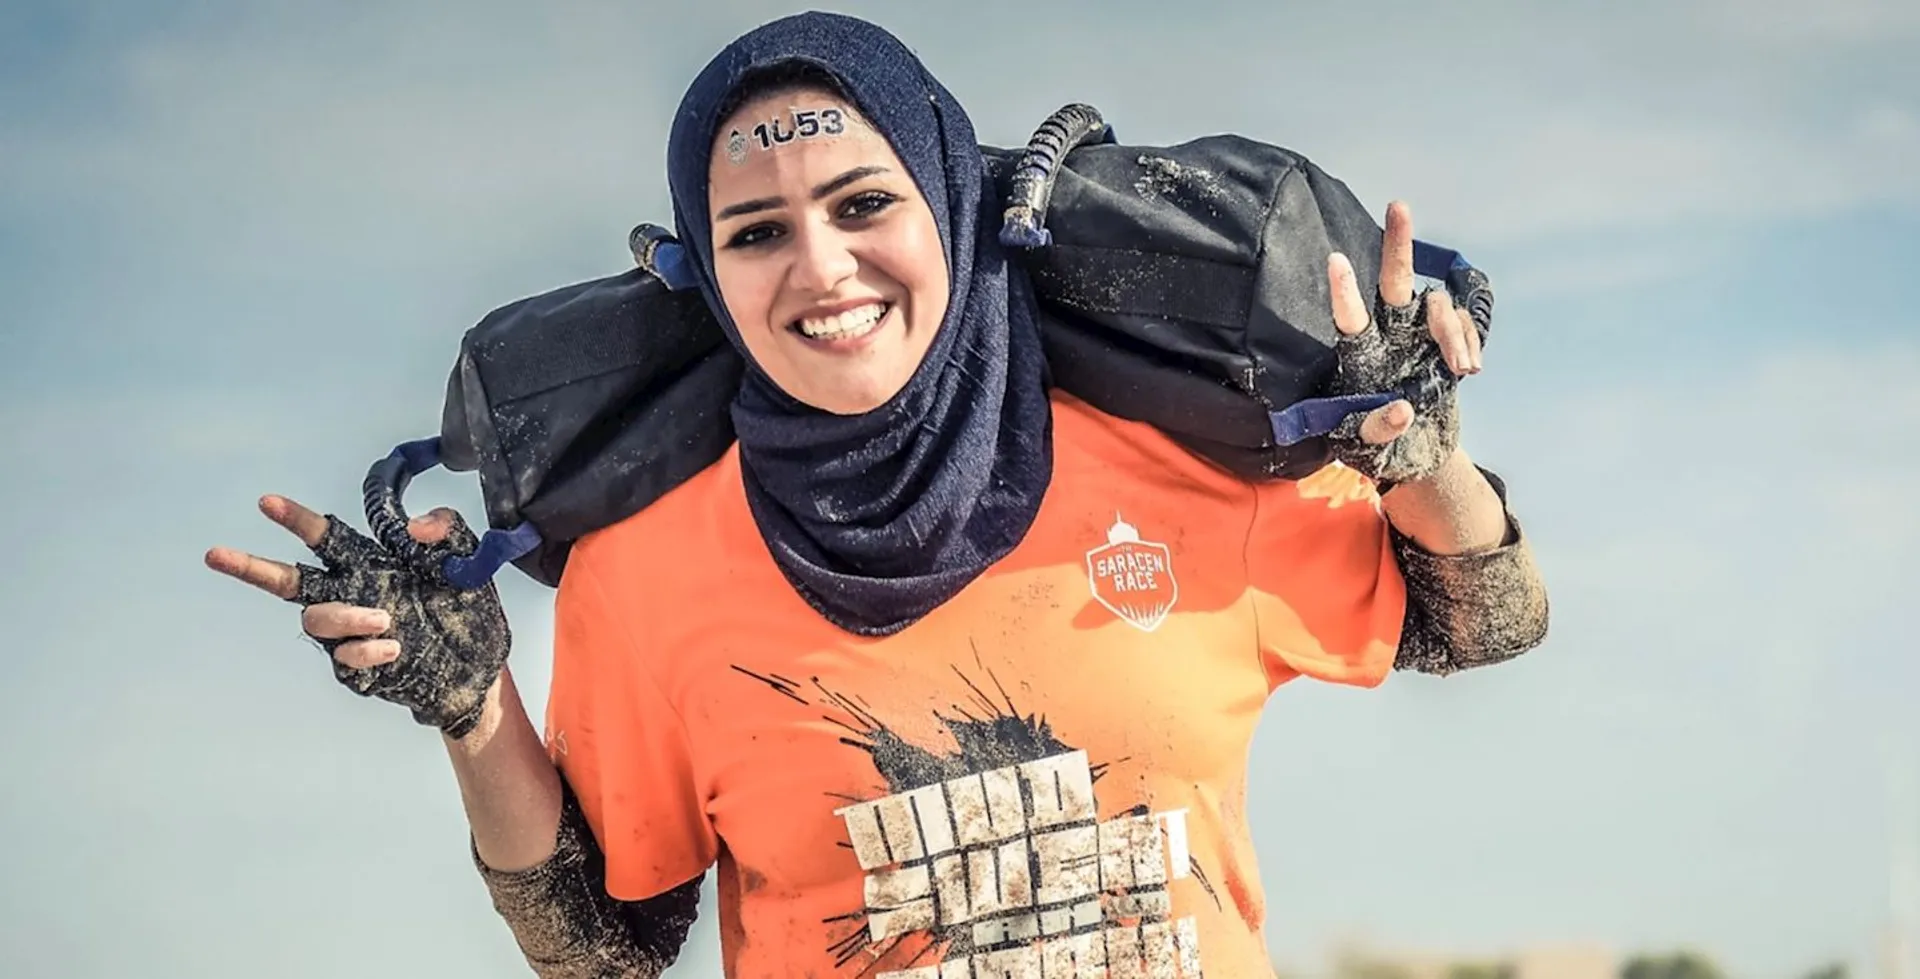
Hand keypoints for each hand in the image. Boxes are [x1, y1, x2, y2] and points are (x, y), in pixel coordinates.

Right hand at [205, 495, 511, 739]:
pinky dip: (364, 650)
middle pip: (288, 580)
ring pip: (316, 619)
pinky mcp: (359, 669)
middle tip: (215, 554)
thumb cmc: (467, 608)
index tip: (266, 502)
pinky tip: (395, 647)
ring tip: (386, 619)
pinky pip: (343, 658)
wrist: (480, 669)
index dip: (295, 519)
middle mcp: (351, 595)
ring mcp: (350, 634)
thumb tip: (413, 525)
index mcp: (370, 563)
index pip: (324, 536)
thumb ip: (447, 529)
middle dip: (250, 568)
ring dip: (345, 617)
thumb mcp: (469, 560)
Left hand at [1324, 200, 1489, 484]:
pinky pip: (1463, 325)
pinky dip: (1468, 342)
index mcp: (1360, 355)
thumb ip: (1376, 429)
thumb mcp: (1365, 447)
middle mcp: (1389, 334)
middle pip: (1393, 282)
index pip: (1349, 318)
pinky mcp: (1448, 341)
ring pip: (1438, 305)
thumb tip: (1402, 410)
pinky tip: (1470, 368)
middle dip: (1397, 244)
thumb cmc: (1376, 446)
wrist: (1416, 451)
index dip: (1344, 291)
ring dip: (1452, 331)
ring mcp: (1421, 334)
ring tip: (1463, 368)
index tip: (1336, 260)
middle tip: (1398, 205)